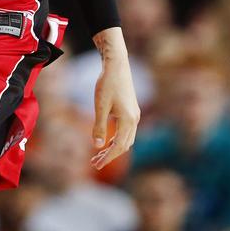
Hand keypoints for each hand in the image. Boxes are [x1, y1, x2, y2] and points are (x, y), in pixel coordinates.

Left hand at [90, 27, 139, 169]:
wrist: (117, 64)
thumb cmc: (107, 83)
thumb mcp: (100, 106)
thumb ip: (99, 126)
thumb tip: (97, 146)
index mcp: (128, 120)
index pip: (118, 146)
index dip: (107, 158)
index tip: (96, 166)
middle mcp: (134, 119)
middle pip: (124, 145)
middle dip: (110, 155)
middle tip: (94, 163)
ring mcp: (134, 114)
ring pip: (126, 139)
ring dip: (113, 148)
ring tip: (98, 154)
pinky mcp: (132, 110)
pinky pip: (126, 131)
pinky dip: (117, 139)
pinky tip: (106, 140)